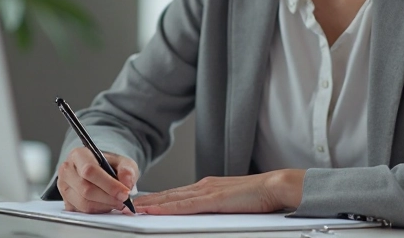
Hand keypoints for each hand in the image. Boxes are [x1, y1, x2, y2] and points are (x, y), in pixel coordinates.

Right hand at [57, 148, 138, 213]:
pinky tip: (106, 205)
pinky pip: (82, 212)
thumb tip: (127, 183)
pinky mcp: (66, 202)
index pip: (89, 170)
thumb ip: (127, 170)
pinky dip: (98, 211)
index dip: (108, 184)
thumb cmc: (108, 165)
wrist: (99, 171)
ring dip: (104, 206)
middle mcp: (67, 170)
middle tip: (123, 199)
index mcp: (78, 155)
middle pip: (86, 189)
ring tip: (116, 202)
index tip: (124, 192)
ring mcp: (64, 187)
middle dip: (108, 197)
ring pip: (83, 203)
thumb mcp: (122, 162)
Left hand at [133, 170, 305, 214]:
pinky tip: (152, 209)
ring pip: (171, 199)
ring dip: (150, 203)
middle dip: (147, 200)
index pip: (176, 195)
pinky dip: (165, 207)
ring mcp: (207, 191)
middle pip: (169, 195)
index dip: (157, 199)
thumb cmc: (260, 197)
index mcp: (208, 188)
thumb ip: (216, 208)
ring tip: (131, 208)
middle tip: (126, 205)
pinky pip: (184, 205)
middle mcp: (204, 186)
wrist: (277, 186)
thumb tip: (204, 218)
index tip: (140, 204)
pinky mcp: (213, 199)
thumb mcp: (232, 204)